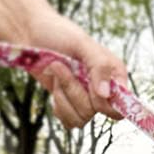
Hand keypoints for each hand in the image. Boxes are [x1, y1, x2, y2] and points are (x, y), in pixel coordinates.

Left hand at [21, 6, 129, 126]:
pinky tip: (54, 88)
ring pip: (81, 118)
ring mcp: (86, 99)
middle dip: (75, 91)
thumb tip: (105, 95)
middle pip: (96, 111)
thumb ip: (99, 67)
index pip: (122, 104)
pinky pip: (69, 121)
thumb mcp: (82, 43)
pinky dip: (59, 106)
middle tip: (61, 66)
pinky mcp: (70, 106)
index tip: (92, 90)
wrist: (31, 33)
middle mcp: (103, 90)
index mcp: (114, 74)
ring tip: (55, 72)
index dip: (107, 103)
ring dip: (63, 96)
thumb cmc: (58, 32)